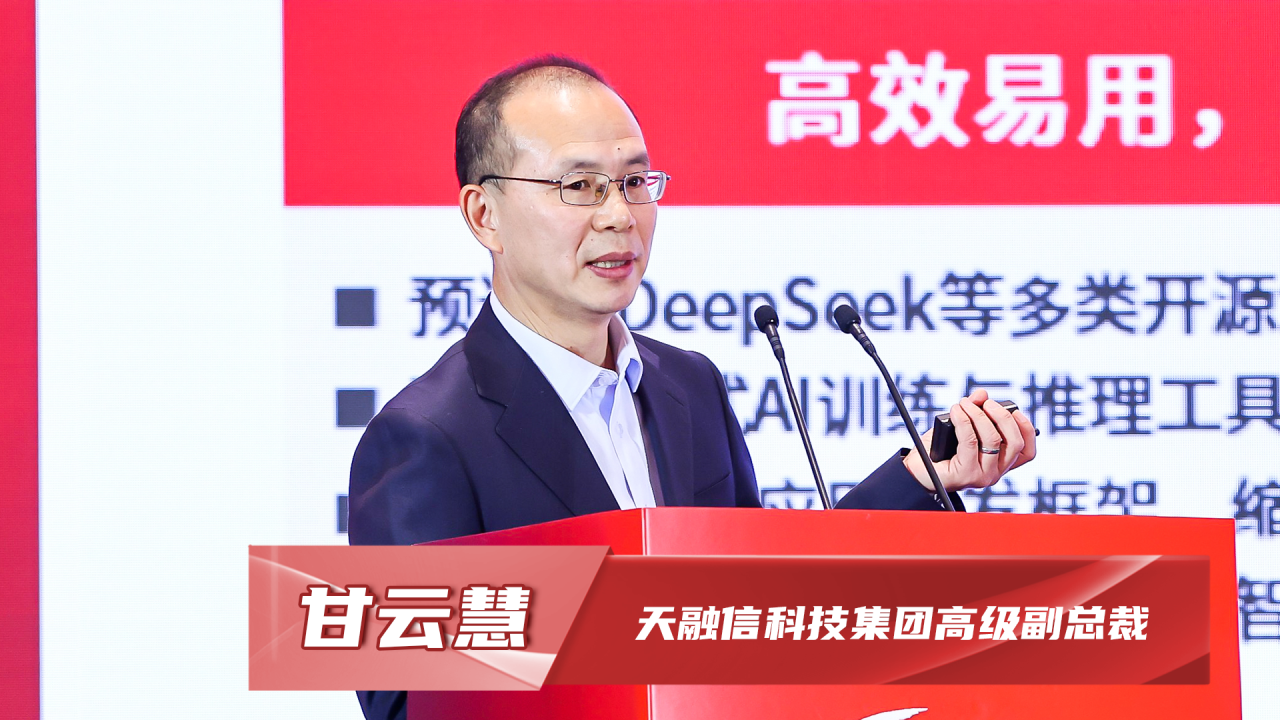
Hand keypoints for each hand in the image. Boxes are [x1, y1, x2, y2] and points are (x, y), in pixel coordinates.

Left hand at [903, 388, 1037, 492]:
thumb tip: (981, 394)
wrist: (918, 470)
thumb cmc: (940, 451)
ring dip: (979, 415)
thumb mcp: (960, 428)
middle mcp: (995, 473)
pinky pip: (970, 441)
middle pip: (1014, 443)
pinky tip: (956, 411)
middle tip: (986, 403)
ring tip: (964, 403)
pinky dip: (964, 421)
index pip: (1027, 452)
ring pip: (993, 440)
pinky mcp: (966, 474)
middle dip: (1003, 416)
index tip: (1016, 411)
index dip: (1026, 429)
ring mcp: (982, 476)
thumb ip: (974, 412)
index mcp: (1000, 464)